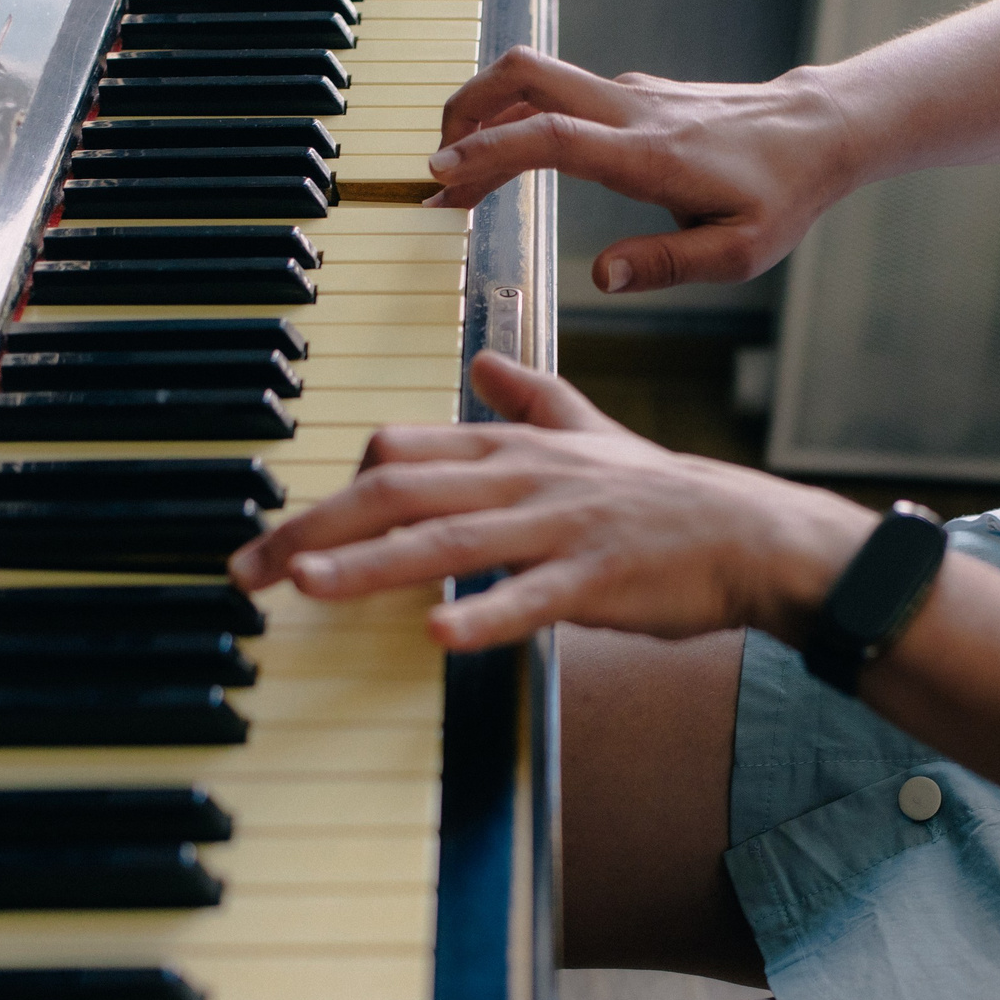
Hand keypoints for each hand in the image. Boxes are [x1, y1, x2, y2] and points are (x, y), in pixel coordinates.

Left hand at [226, 352, 877, 651]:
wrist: (748, 534)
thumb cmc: (662, 496)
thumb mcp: (590, 432)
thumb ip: (532, 399)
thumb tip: (484, 365)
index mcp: (511, 447)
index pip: (399, 452)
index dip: (330, 490)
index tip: (278, 536)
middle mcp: (522, 476)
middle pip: (399, 491)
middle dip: (315, 530)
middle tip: (250, 570)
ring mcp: (558, 525)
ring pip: (448, 538)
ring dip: (371, 563)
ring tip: (307, 588)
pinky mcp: (597, 577)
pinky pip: (531, 596)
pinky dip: (482, 612)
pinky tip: (436, 634)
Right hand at [423, 47, 865, 294]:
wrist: (817, 131)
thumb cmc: (781, 195)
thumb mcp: (738, 252)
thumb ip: (667, 264)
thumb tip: (602, 277)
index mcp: (649, 155)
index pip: (551, 137)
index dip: (489, 151)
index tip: (441, 173)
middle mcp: (630, 111)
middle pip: (524, 75)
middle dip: (464, 111)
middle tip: (434, 167)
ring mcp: (629, 95)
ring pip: (535, 79)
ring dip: (485, 115)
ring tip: (458, 175)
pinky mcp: (632, 95)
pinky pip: (559, 95)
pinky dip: (518, 119)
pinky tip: (510, 158)